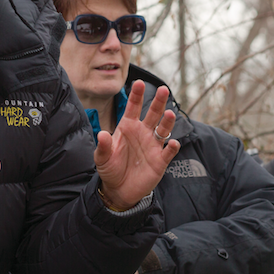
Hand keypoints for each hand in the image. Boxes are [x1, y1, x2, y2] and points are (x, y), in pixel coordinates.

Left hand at [94, 80, 179, 209]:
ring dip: (168, 121)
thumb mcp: (102, 159)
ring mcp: (153, 146)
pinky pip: (168, 152)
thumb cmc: (110, 169)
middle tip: (163, 89)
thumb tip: (102, 134)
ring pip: (163, 129)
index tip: (139, 82)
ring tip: (169, 114)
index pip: (133, 107)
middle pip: (153, 114)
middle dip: (158, 102)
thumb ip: (103, 147)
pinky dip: (172, 147)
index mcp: (128, 127)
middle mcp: (143, 133)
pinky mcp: (160, 161)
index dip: (137, 95)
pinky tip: (172, 143)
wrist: (119, 190)